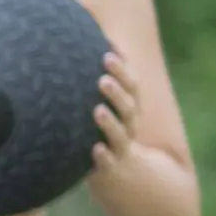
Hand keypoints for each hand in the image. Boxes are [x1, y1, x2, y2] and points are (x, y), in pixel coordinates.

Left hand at [92, 51, 140, 173]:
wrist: (120, 174)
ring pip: (120, 134)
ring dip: (109, 122)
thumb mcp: (105, 107)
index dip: (122, 70)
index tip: (108, 53)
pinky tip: (95, 148)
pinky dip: (103, 155)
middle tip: (102, 79)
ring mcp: (120, 148)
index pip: (131, 86)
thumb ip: (96, 81)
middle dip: (117, 92)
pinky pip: (108, 162)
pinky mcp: (109, 169)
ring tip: (97, 110)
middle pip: (128, 107)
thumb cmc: (103, 131)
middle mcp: (128, 126)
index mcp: (128, 109)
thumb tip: (84, 41)